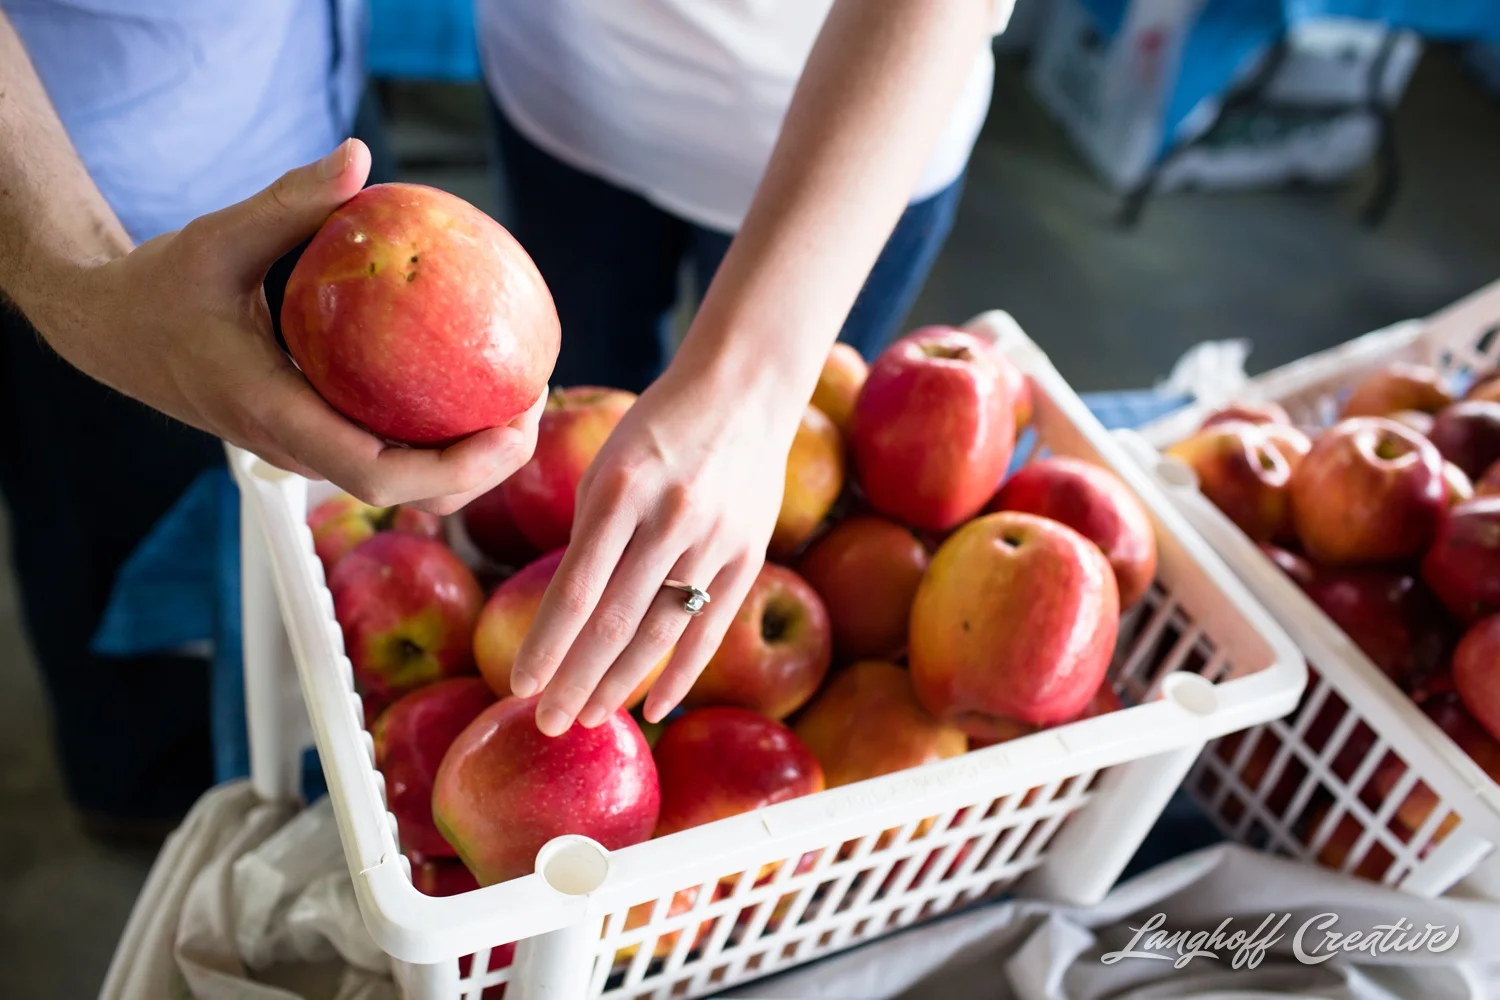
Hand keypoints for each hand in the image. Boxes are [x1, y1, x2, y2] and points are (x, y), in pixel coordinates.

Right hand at [24, 139, 541, 514]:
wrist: (112, 330)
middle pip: (407, 493)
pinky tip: (477, 388)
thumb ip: (287, 202)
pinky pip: (388, 452)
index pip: (376, 473)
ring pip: (401, 483)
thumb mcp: (217, 237)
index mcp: (272, 415)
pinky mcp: (314, 435)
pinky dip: (439, 437)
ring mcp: (305, 449)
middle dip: (482, 468)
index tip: (510, 429)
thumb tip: (359, 156)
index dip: (454, 467)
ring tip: (522, 403)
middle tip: (535, 407)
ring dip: (468, 460)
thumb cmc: (160, 287)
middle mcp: (294, 447)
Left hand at [509, 361, 801, 735]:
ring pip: (662, 631)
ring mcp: (715, 539)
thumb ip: (590, 533)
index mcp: (620, 489)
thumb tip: (568, 612)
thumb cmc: (659, 428)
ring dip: (622, 683)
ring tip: (590, 718)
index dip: (546, 645)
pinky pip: (712, 627)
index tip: (519, 686)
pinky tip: (655, 706)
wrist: (745, 391)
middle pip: (616, 622)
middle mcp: (669, 517)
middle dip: (577, 680)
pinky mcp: (749, 554)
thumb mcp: (608, 464)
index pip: (576, 588)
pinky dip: (682, 672)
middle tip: (548, 724)